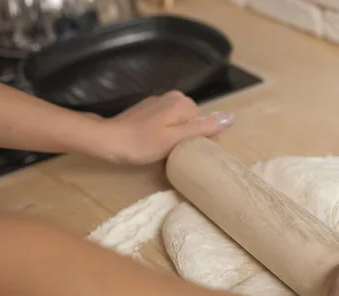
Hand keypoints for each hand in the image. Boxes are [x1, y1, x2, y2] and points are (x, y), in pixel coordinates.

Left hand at [99, 90, 233, 163]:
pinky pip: (167, 123)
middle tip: (174, 155)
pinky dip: (165, 134)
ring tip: (164, 152)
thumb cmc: (141, 143)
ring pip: (180, 124)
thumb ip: (203, 128)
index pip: (207, 124)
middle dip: (188, 139)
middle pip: (193, 123)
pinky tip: (155, 146)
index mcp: (183, 103)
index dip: (201, 142)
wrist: (108, 140)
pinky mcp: (149, 110)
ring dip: (177, 138)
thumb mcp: (175, 140)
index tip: (188, 155)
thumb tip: (231, 118)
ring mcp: (160, 102)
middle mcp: (174, 97)